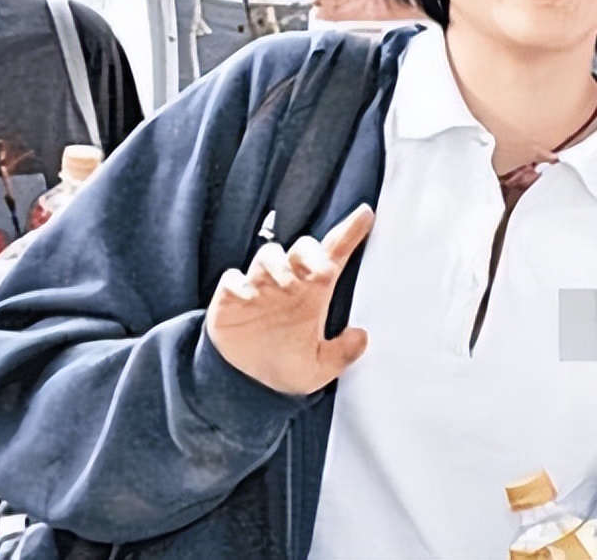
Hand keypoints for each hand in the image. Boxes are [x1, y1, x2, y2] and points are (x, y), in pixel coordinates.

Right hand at [205, 204, 374, 394]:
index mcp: (312, 293)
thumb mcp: (318, 368)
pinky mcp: (230, 296)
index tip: (366, 215)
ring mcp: (259, 286)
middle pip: (302, 248)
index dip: (350, 233)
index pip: (334, 255)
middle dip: (310, 252)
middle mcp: (287, 283)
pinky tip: (248, 296)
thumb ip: (341, 354)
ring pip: (269, 255)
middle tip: (321, 272)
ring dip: (278, 265)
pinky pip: (233, 279)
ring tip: (286, 285)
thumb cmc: (284, 366)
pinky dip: (240, 283)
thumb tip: (362, 337)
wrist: (244, 382)